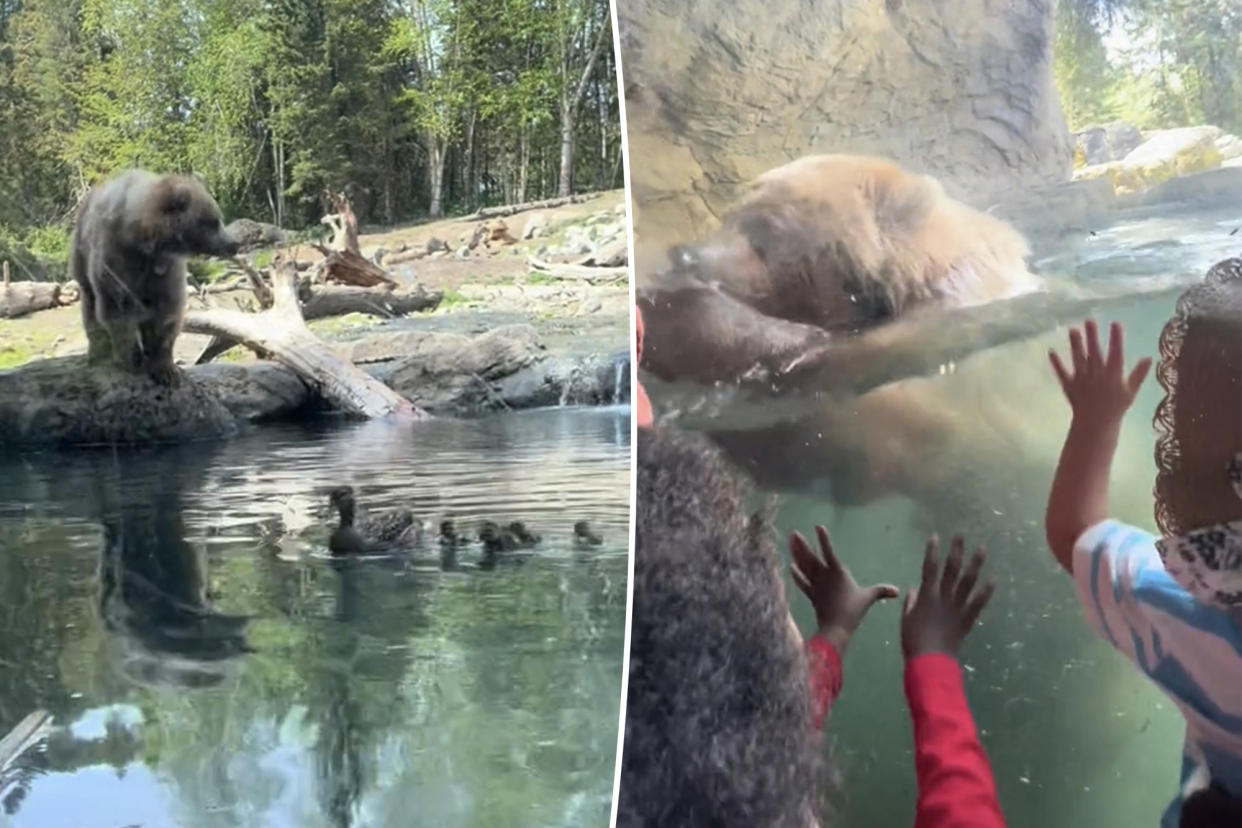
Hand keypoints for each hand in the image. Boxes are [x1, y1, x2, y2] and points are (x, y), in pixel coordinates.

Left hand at [790, 526, 898, 653]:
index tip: (817, 526)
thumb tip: (897, 591)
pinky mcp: (811, 596)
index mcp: (838, 572)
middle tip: (793, 533)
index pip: (829, 552)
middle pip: (811, 558)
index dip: (823, 539)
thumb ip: (881, 591)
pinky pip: (802, 583)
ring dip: (797, 554)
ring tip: (790, 542)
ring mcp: (816, 585)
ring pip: (804, 567)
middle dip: (802, 545)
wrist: (836, 628)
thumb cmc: (853, 610)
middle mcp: (824, 576)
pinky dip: (797, 575)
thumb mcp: (869, 598)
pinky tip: (790, 567)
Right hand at [901, 535, 995, 659]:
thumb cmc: (913, 640)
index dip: (932, 552)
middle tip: (961, 535)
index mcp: (927, 596)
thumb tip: (914, 590)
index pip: (929, 568)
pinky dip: (986, 591)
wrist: (932, 660)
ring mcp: (958, 607)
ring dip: (975, 564)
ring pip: (968, 581)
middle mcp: (944, 597)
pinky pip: (979, 602)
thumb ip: (911, 603)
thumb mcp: (906, 620)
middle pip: (951, 569)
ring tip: (982, 549)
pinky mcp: (968, 619)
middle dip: (956, 551)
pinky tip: (994, 580)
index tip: (935, 536)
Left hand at [1049, 319, 1150, 429]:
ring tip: (1072, 330)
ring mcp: (1082, 380)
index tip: (1115, 323)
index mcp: (1114, 375)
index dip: (1116, 338)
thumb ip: (1138, 374)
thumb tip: (1149, 358)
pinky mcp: (1070, 386)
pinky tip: (1051, 351)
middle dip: (1092, 336)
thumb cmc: (1116, 407)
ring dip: (1075, 345)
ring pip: (1078, 359)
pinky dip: (1057, 364)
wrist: (1097, 425)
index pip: (1116, 353)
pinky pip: (1062, 373)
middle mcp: (1097, 375)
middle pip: (1094, 352)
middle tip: (1089, 320)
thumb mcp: (1131, 391)